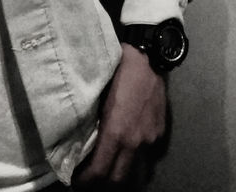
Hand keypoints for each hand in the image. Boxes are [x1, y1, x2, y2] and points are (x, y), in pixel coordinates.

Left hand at [71, 44, 168, 189]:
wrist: (148, 57)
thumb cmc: (116, 72)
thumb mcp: (97, 97)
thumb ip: (93, 123)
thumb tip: (80, 143)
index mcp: (116, 133)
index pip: (99, 171)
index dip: (85, 181)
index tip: (75, 181)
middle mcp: (135, 142)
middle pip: (119, 180)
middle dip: (103, 184)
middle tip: (90, 179)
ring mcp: (151, 139)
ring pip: (137, 172)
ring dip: (121, 175)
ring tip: (108, 170)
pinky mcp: (160, 133)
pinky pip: (147, 156)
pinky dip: (135, 159)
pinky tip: (125, 151)